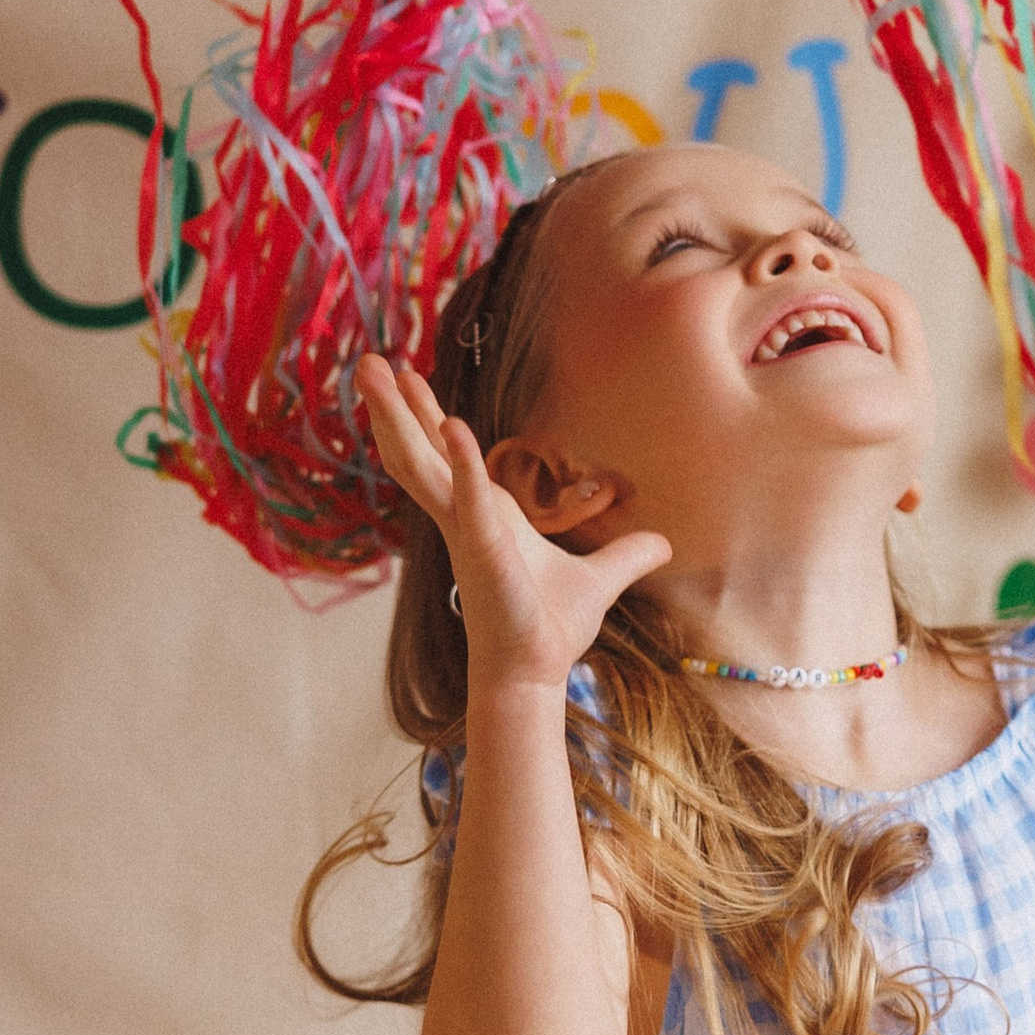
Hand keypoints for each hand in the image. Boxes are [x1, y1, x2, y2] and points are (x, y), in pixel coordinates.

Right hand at [356, 354, 669, 697]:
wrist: (534, 672)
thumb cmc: (552, 628)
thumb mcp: (599, 580)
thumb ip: (626, 556)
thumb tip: (663, 546)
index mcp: (481, 515)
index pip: (441, 456)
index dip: (422, 418)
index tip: (407, 378)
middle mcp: (463, 517)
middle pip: (417, 452)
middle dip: (393, 408)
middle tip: (371, 362)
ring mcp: (466, 530)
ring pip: (421, 465)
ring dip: (400, 419)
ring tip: (378, 374)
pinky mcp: (481, 548)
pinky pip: (467, 496)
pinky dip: (462, 461)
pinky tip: (453, 425)